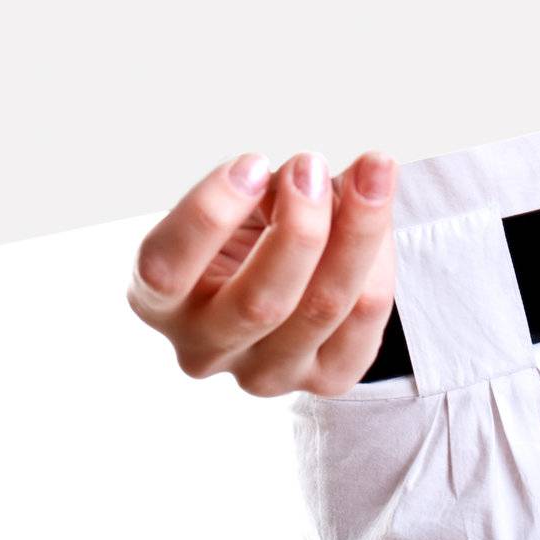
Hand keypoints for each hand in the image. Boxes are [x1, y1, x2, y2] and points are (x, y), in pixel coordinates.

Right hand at [126, 148, 397, 396]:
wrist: (280, 274)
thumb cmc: (245, 226)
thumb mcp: (233, 202)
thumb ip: (259, 189)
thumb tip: (308, 177)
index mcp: (159, 301)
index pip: (166, 270)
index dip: (210, 212)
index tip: (251, 162)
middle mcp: (204, 349)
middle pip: (261, 302)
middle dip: (298, 225)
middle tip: (312, 165)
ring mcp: (264, 374)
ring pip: (323, 307)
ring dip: (356, 228)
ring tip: (369, 170)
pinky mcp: (325, 377)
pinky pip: (366, 316)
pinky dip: (379, 253)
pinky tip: (377, 208)